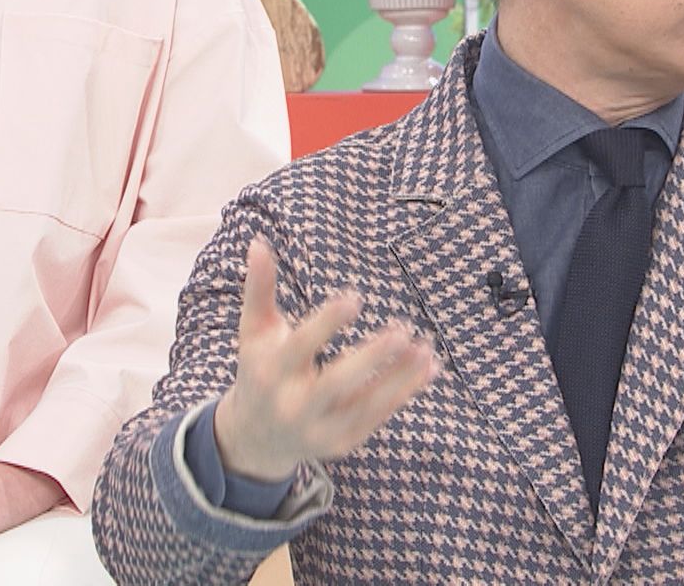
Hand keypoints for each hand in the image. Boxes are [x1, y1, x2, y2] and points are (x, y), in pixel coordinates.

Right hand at [213, 236, 440, 482]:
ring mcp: (320, 429)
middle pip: (336, 383)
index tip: (356, 297)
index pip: (301, 347)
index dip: (327, 323)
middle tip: (401, 329)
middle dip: (370, 358)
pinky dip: (405, 391)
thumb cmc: (260, 370)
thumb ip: (259, 289)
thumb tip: (259, 242)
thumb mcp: (254, 332)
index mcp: (270, 374)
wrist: (257, 438)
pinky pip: (379, 415)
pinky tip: (429, 366)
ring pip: (366, 404)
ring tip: (425, 346)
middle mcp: (294, 406)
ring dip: (399, 376)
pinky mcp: (343, 442)